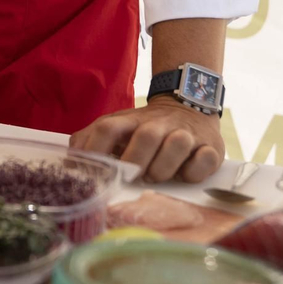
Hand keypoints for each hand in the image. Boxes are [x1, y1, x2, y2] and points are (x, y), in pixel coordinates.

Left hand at [70, 97, 224, 182]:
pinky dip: (194, 171)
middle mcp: (159, 124)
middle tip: (133, 175)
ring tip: (156, 176)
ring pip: (177, 145)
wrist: (189, 107)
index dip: (96, 148)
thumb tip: (71, 159)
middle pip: (146, 136)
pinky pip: (205, 159)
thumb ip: (92, 139)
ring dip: (164, 167)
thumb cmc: (147, 127)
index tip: (93, 170)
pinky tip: (185, 174)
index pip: (108, 127)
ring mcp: (186, 134)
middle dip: (136, 160)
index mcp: (132, 120)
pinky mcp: (211, 147)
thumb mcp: (119, 126)